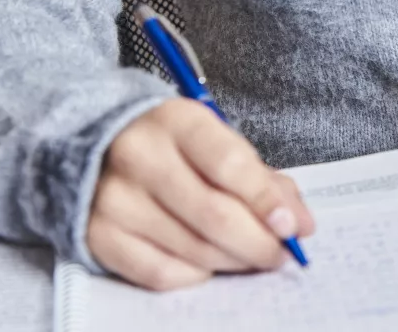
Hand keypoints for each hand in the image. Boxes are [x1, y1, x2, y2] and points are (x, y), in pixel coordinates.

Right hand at [88, 98, 315, 289]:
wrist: (97, 142)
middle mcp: (140, 157)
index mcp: (178, 121)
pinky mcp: (97, 234)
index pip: (229, 165)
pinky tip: (209, 264)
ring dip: (234, 261)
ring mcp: (114, 198)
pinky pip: (159, 272)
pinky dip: (195, 275)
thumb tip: (300, 224)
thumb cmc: (175, 145)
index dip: (266, 201)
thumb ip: (262, 179)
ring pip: (192, 248)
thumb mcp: (218, 141)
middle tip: (282, 255)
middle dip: (258, 243)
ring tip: (253, 258)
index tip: (293, 227)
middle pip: (213, 214)